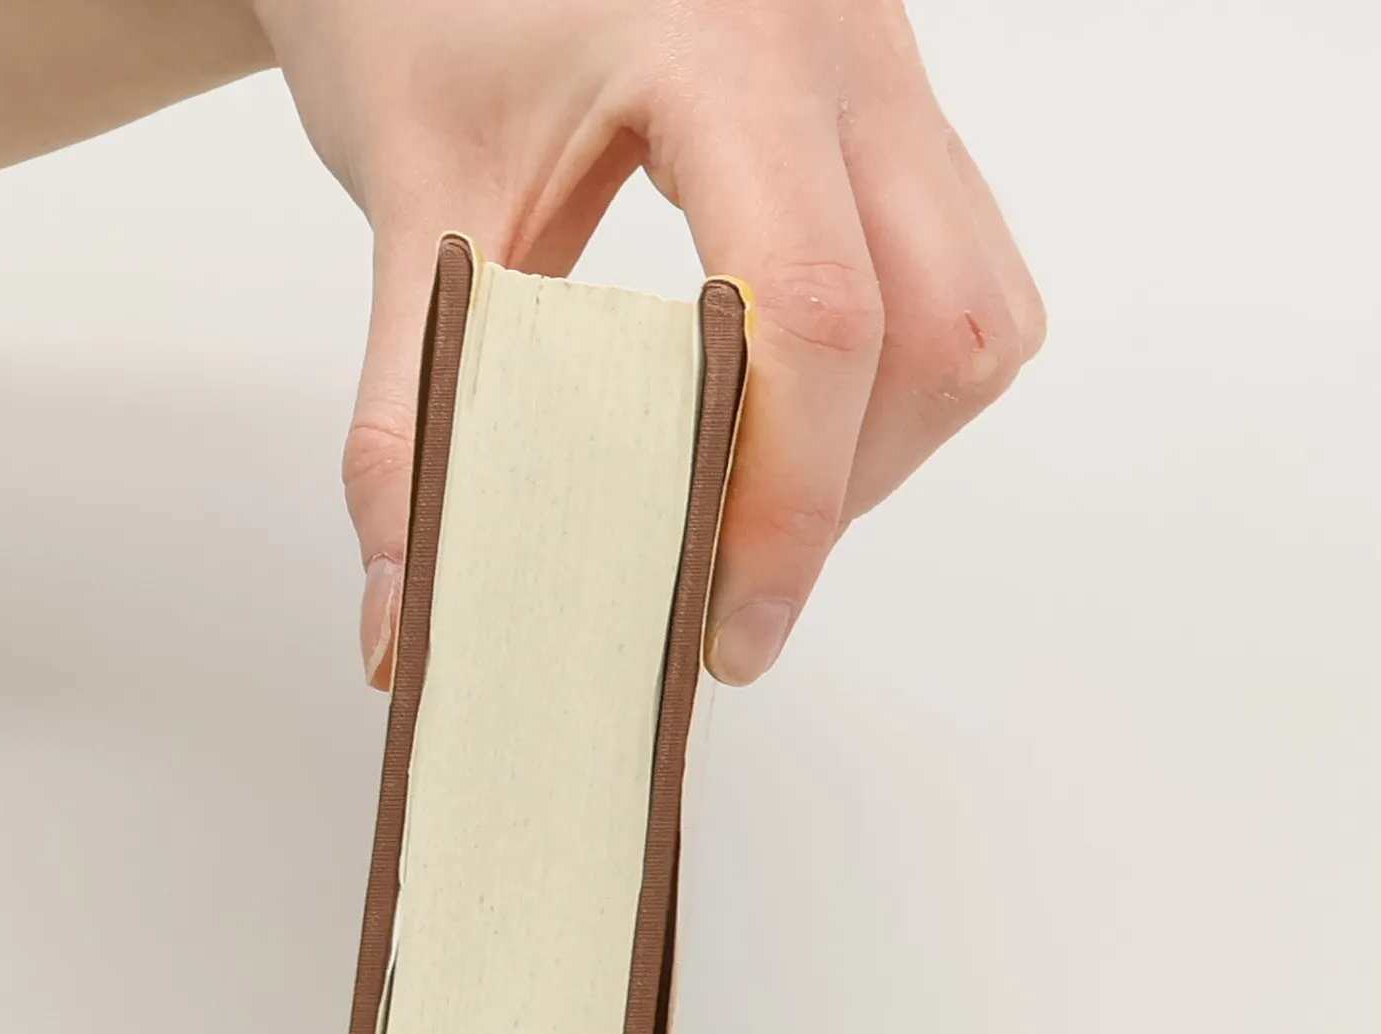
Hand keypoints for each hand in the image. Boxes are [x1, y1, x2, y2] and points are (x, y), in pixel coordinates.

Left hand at [251, 0, 1044, 686]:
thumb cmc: (420, 6)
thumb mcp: (413, 211)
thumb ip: (412, 425)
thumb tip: (402, 621)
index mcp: (726, 45)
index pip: (816, 312)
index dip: (785, 503)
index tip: (725, 626)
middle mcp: (845, 45)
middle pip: (937, 327)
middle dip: (842, 494)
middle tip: (735, 595)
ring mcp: (888, 67)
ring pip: (978, 308)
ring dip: (885, 446)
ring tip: (760, 510)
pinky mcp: (892, 105)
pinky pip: (964, 272)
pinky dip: (897, 384)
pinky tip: (792, 421)